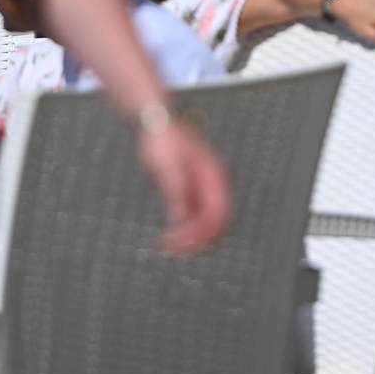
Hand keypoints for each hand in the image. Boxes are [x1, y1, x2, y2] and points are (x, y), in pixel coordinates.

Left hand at [137, 120, 230, 254]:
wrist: (156, 123)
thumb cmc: (164, 139)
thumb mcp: (169, 167)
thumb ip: (177, 194)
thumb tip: (182, 219)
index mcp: (214, 177)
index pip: (218, 214)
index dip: (201, 232)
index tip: (179, 241)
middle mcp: (213, 186)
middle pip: (216, 223)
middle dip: (197, 240)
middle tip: (173, 250)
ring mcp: (203, 189)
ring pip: (206, 223)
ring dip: (191, 238)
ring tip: (169, 246)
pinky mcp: (191, 191)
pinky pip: (195, 217)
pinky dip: (185, 229)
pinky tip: (170, 235)